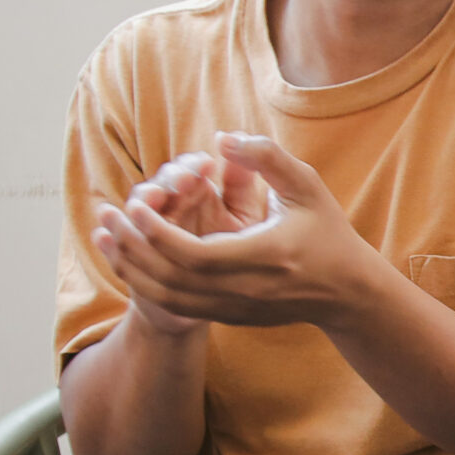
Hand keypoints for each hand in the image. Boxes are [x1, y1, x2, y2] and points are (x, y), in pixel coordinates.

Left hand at [91, 133, 379, 330]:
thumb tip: (222, 137)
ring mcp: (235, 309)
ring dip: (131, 268)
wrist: (347, 293)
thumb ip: (267, 157)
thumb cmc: (327, 233)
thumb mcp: (306, 187)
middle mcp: (244, 290)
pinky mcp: (228, 316)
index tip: (137, 204)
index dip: (157, 232)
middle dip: (132, 247)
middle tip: (108, 216)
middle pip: (170, 278)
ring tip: (107, 237)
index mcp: (262, 258)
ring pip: (166, 297)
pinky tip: (131, 258)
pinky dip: (147, 283)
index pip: (193, 254)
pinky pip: (176, 305)